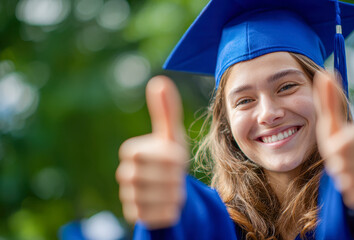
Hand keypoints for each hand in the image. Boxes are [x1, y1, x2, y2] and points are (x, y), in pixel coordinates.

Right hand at [116, 76, 187, 228]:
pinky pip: (156, 215)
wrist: (173, 189)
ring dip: (174, 194)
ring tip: (177, 189)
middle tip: (179, 176)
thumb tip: (159, 81)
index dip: (167, 158)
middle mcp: (124, 174)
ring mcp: (127, 196)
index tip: (178, 159)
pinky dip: (170, 211)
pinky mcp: (134, 215)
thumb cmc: (172, 159)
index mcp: (130, 151)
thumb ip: (167, 110)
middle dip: (173, 177)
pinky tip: (172, 204)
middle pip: (151, 177)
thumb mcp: (173, 135)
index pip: (146, 154)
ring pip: (155, 198)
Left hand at [313, 72, 353, 211]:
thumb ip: (327, 102)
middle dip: (337, 167)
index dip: (336, 150)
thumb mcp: (329, 125)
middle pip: (350, 165)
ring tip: (344, 176)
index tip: (333, 152)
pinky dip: (351, 196)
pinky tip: (352, 188)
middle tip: (337, 165)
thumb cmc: (337, 146)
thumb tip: (325, 72)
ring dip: (342, 182)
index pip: (349, 143)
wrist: (351, 173)